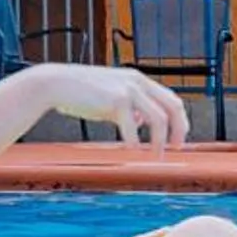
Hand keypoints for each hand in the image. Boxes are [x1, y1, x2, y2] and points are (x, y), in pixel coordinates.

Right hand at [27, 64, 190, 146]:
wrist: (56, 83)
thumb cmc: (81, 92)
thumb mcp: (111, 97)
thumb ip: (129, 107)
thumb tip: (141, 122)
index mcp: (139, 80)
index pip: (171, 99)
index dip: (179, 120)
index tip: (178, 138)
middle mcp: (137, 82)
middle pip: (173, 107)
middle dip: (179, 130)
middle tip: (176, 149)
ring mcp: (128, 89)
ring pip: (158, 119)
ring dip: (159, 141)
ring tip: (156, 156)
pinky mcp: (116, 100)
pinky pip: (133, 127)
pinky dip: (135, 142)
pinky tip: (132, 151)